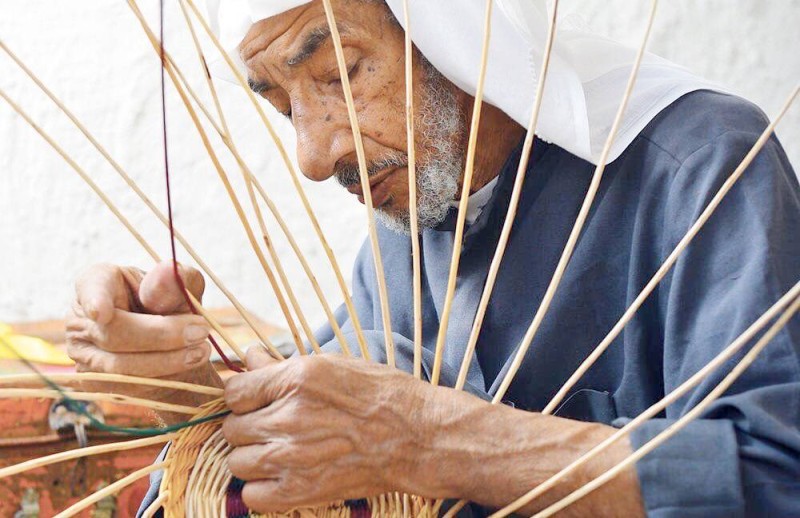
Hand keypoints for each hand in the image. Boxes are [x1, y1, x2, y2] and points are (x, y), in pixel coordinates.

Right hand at [66, 262, 222, 421]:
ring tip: (202, 351)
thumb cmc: (173, 308)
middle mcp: (81, 319)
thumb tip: (167, 272)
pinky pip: (126, 386)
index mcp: (98, 282)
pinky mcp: (94, 382)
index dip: (94, 299)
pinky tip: (187, 365)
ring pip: (120, 365)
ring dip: (166, 361)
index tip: (102, 312)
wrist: (176, 348)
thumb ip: (176, 282)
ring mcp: (83, 353)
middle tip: (200, 331)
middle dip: (160, 335)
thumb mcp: (182, 291)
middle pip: (113, 333)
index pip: (90, 286)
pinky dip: (161, 377)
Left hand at [221, 347, 463, 511]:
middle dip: (248, 425)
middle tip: (273, 425)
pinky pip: (251, 495)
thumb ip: (282, 365)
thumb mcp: (333, 366)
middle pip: (232, 428)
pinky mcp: (301, 491)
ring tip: (277, 450)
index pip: (234, 391)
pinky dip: (261, 488)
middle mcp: (289, 417)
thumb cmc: (381, 395)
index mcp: (297, 379)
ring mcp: (292, 457)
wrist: (417, 436)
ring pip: (236, 461)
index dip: (244, 395)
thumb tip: (248, 356)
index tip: (257, 400)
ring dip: (252, 456)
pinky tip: (281, 476)